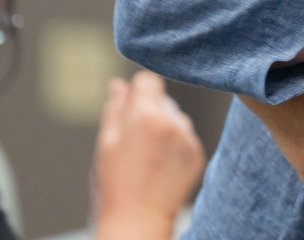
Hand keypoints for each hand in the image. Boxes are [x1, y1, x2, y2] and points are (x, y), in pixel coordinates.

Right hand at [92, 72, 204, 239]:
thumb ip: (115, 109)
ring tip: (147, 157)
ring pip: (176, 118)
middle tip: (134, 141)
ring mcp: (188, 139)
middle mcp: (173, 122)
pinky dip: (175, 146)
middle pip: (163, 100)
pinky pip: (186, 138)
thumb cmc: (115, 186)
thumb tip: (119, 85)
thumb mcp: (105, 144)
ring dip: (164, 128)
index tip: (130, 106)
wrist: (139, 222)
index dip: (137, 91)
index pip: (149, 80)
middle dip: (149, 112)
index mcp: (146, 115)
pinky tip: (161, 166)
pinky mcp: (198, 155)